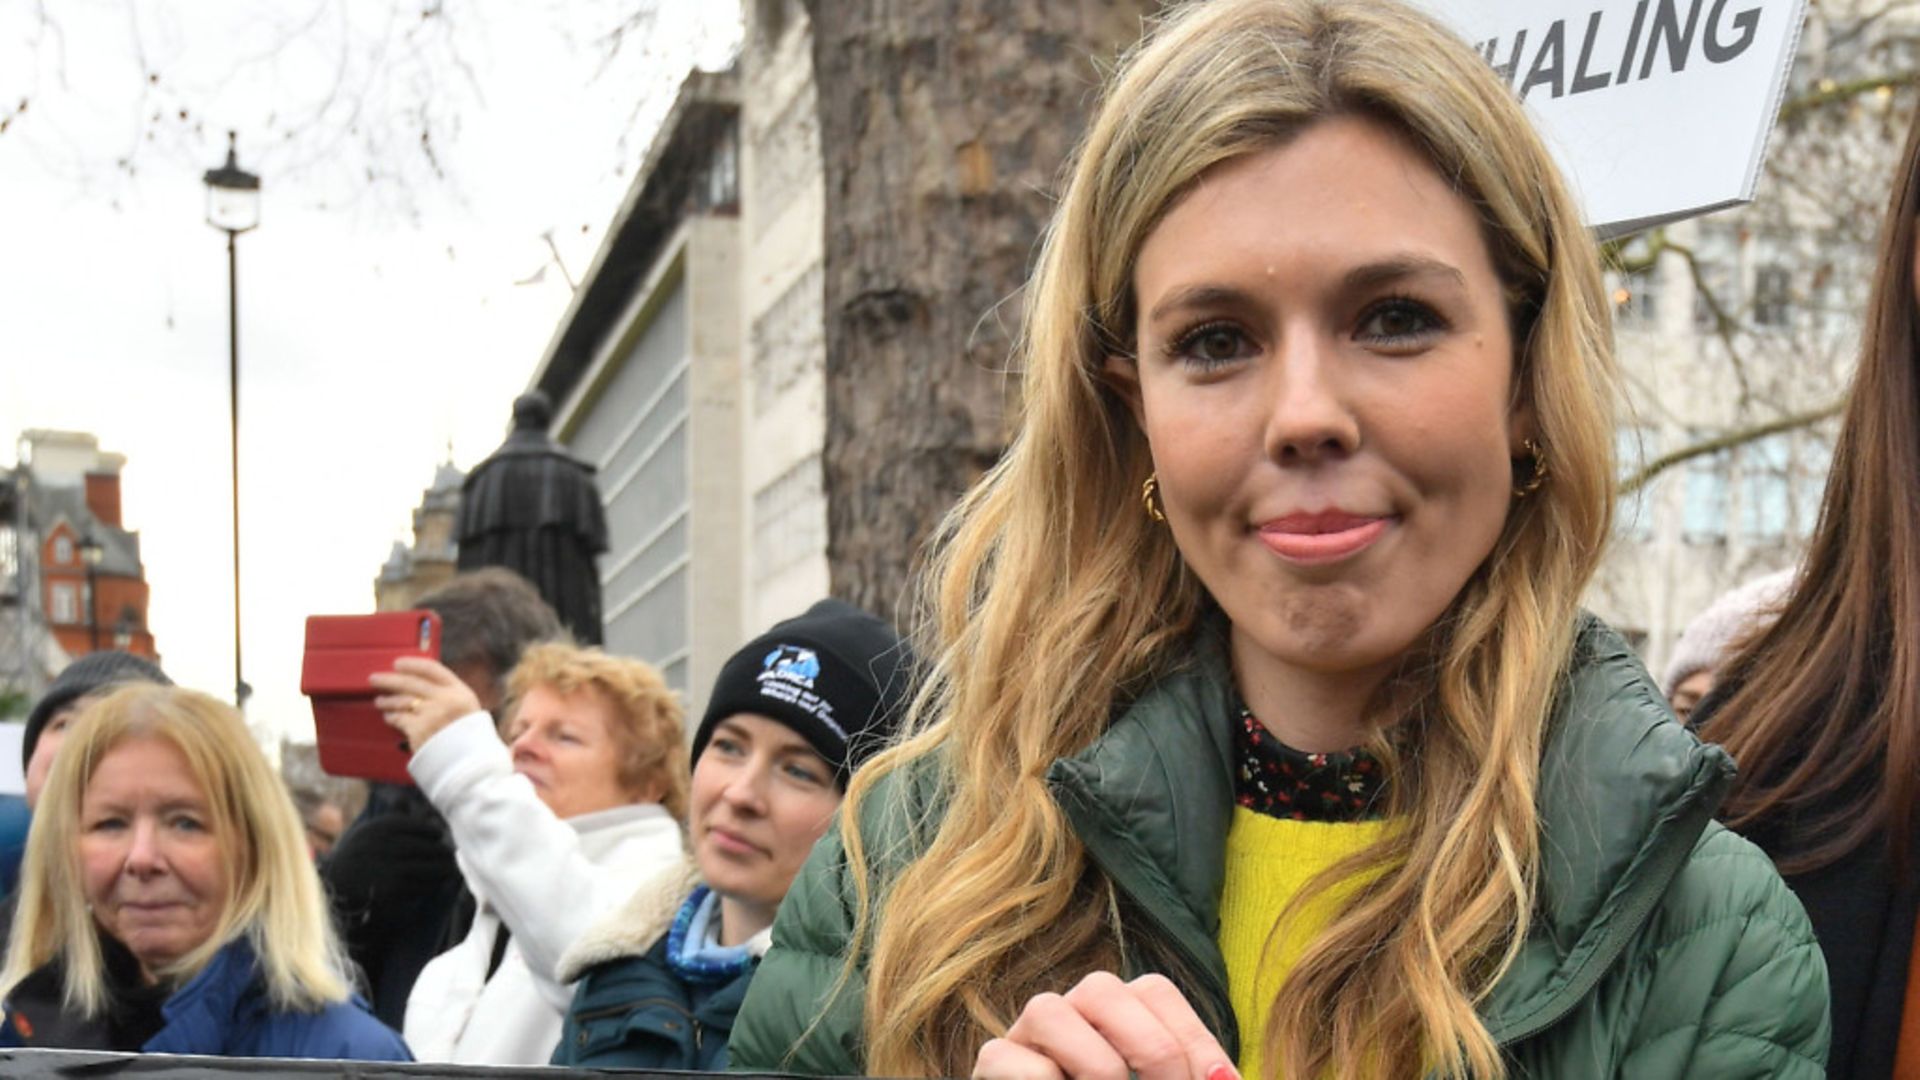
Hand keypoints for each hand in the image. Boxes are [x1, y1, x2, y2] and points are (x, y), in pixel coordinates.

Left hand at [370, 656, 483, 751]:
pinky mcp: (419, 730)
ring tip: (379, 701)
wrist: (469, 762)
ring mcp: (432, 714)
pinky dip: (391, 717)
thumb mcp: (467, 709)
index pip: (432, 669)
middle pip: (411, 683)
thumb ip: (449, 695)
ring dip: (387, 700)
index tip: (397, 663)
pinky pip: (399, 719)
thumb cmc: (467, 736)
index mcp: (459, 692)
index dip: (412, 664)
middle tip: (374, 679)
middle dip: (389, 680)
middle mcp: (445, 699)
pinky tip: (388, 717)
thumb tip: (420, 684)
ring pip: (402, 701)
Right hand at [973, 972, 1235, 1079]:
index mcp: (1111, 1017)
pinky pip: (1019, 1063)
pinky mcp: (992, 1065)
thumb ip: (1185, 1078)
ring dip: (1098, 1067)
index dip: (1195, 1038)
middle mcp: (1066, 1014)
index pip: (1153, 992)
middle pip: (1102, 987)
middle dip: (1152, 1047)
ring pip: (1048, 1010)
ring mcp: (1023, 1038)